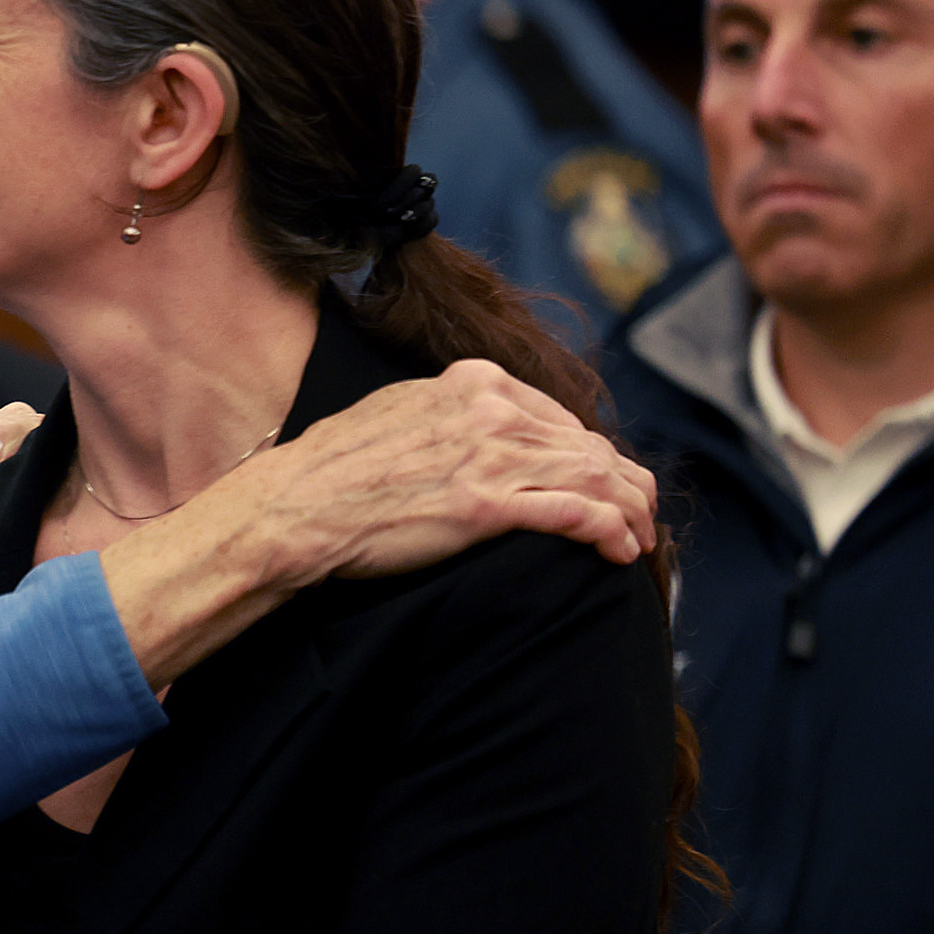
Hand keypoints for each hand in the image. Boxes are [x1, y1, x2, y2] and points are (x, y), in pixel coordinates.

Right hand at [217, 358, 654, 578]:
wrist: (294, 508)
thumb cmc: (328, 473)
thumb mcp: (391, 415)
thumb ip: (441, 415)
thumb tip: (460, 432)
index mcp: (469, 381)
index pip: (555, 415)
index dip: (588, 453)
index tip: (597, 481)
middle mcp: (491, 410)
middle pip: (587, 445)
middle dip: (623, 484)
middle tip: (637, 517)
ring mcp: (492, 455)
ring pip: (595, 477)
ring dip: (630, 512)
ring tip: (639, 540)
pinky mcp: (490, 505)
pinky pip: (578, 514)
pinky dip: (611, 531)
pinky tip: (621, 552)